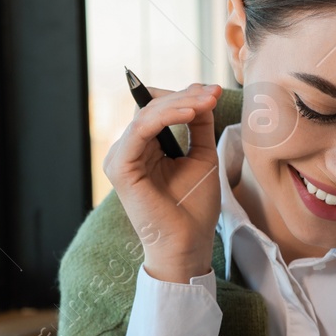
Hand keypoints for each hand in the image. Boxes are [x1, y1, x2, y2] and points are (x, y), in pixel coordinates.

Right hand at [102, 82, 223, 282]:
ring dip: (180, 103)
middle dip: (184, 95)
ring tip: (208, 101)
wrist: (188, 244)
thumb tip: (203, 94)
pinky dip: (167, 117)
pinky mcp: (121, 166)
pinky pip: (141, 129)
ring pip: (146, 114)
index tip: (214, 91)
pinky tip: (191, 113)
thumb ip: (199, 126)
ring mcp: (121, 157)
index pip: (156, 109)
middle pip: (150, 107)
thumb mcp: (202, 157)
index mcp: (143, 148)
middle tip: (214, 92)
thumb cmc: (194, 209)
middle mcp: (128, 150)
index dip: (183, 95)